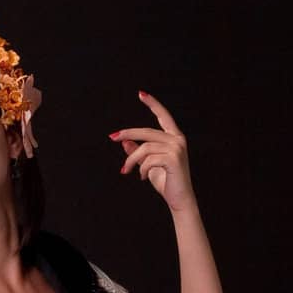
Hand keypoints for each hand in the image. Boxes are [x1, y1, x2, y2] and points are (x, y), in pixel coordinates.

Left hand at [110, 90, 195, 211]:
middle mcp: (177, 139)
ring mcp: (177, 148)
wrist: (179, 199)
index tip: (141, 94)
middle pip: (146, 131)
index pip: (163, 116)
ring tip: (127, 171)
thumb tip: (125, 142)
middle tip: (112, 137)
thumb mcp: (149, 165)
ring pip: (145, 148)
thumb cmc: (166, 182)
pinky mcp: (173, 158)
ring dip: (132, 160)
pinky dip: (142, 169)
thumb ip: (139, 152)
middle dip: (128, 133)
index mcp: (174, 137)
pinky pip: (148, 159)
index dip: (153, 104)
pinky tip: (143, 178)